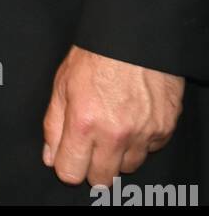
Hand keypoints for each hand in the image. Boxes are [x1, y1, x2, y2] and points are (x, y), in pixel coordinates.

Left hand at [42, 45, 184, 187]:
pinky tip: (133, 116)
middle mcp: (115, 134)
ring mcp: (143, 134)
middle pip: (101, 179)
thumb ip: (53, 124)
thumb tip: (50, 156)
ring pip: (127, 167)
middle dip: (93, 165)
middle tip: (92, 143)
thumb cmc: (96, 54)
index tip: (69, 156)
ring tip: (114, 125)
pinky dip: (141, 140)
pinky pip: (150, 149)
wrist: (134, 36)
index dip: (67, 165)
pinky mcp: (164, 129)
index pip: (71, 173)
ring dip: (119, 153)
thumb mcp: (62, 84)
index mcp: (84, 123)